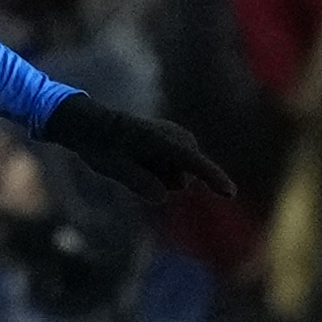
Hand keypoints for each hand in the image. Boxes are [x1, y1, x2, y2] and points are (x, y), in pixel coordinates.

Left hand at [41, 93, 233, 203]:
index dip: (212, 177)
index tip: (229, 193)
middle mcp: (172, 135)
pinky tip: (140, 161)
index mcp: (157, 139)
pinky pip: (174, 170)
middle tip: (132, 164)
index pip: (191, 161)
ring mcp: (175, 137)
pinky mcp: (173, 143)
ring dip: (162, 176)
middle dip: (167, 181)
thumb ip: (136, 180)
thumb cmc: (101, 145)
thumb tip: (163, 196)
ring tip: (134, 161)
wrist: (92, 125)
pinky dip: (160, 172)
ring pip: (179, 175)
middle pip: (183, 175)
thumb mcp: (112, 166)